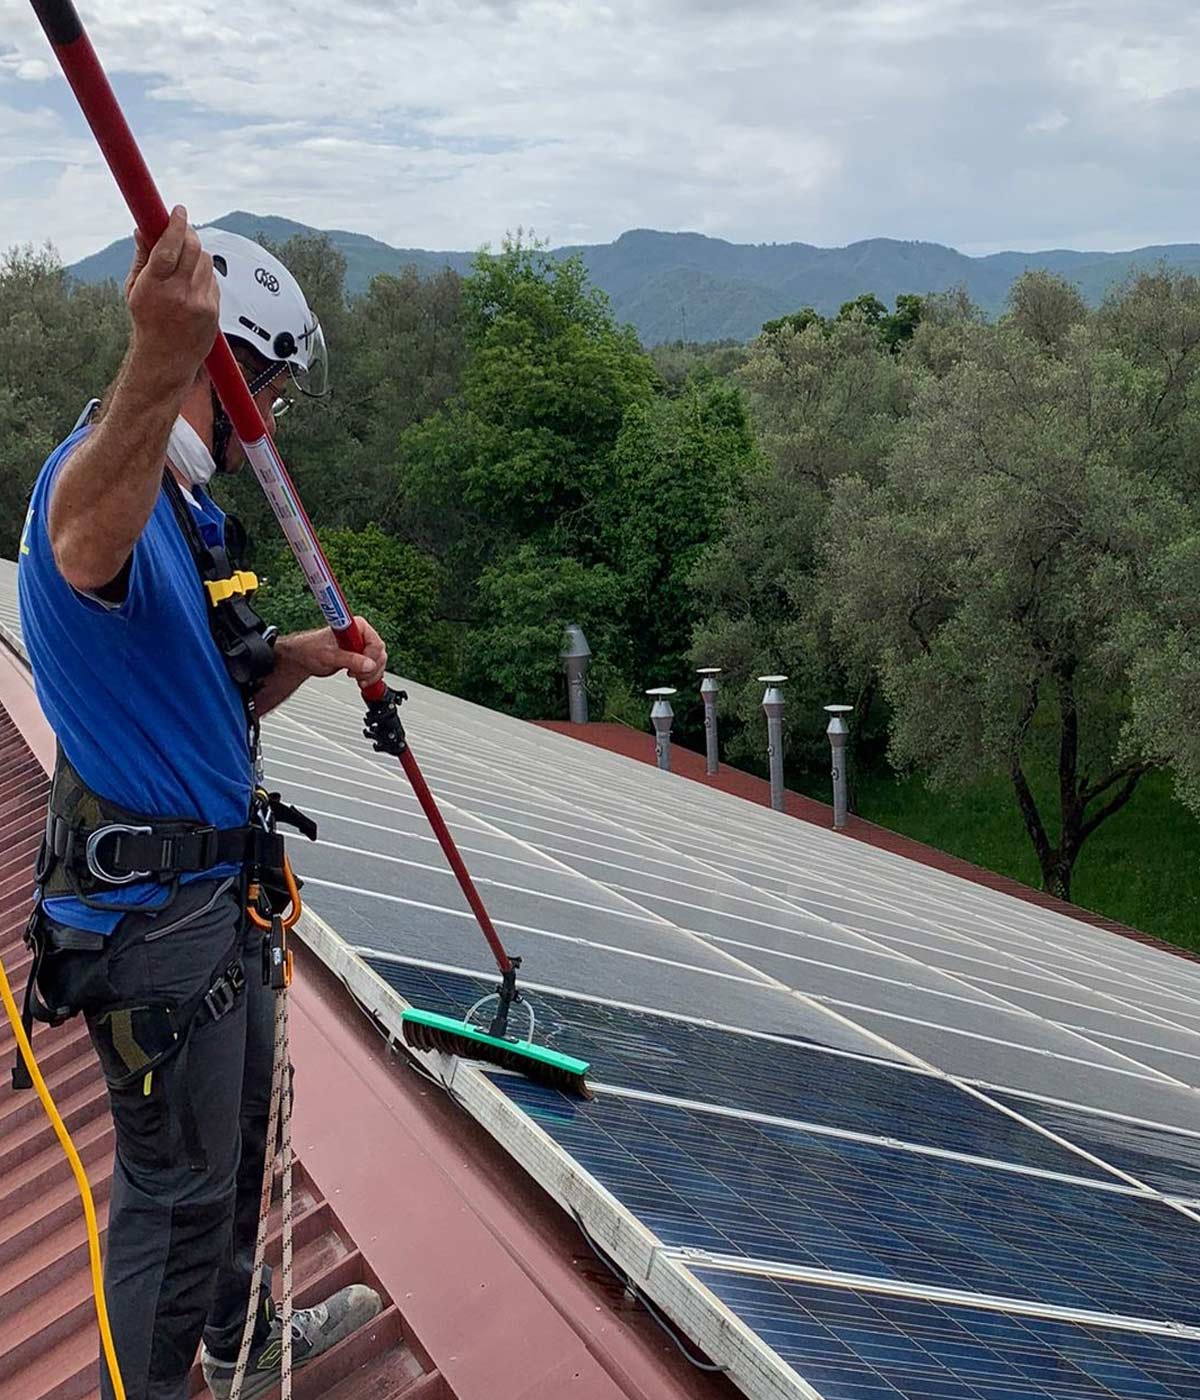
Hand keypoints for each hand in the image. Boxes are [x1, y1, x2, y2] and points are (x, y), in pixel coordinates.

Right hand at [126, 206, 219, 391]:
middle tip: (182, 231)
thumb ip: (141, 257)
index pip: (169, 246)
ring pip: (206, 260)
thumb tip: (143, 228)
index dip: (176, 224)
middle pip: (193, 248)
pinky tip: (193, 285)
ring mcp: (199, 302)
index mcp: (154, 285)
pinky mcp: (213, 311)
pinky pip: (213, 279)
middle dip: (188, 233)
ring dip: (196, 254)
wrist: (166, 358)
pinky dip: (204, 275)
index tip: (178, 211)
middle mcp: (178, 293)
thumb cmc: (148, 322)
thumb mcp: (135, 288)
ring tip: (184, 264)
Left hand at [279, 617, 388, 687]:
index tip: (358, 668)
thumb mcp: (329, 656)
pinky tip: (360, 680)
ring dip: (371, 675)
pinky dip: (370, 676)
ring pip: (379, 661)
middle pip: (379, 653)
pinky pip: (375, 666)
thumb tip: (369, 665)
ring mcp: (363, 645)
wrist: (304, 656)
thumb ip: (350, 659)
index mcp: (355, 626)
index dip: (369, 658)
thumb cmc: (311, 650)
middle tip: (355, 676)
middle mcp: (361, 634)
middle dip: (370, 669)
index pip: (374, 643)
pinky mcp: (362, 656)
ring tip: (357, 679)